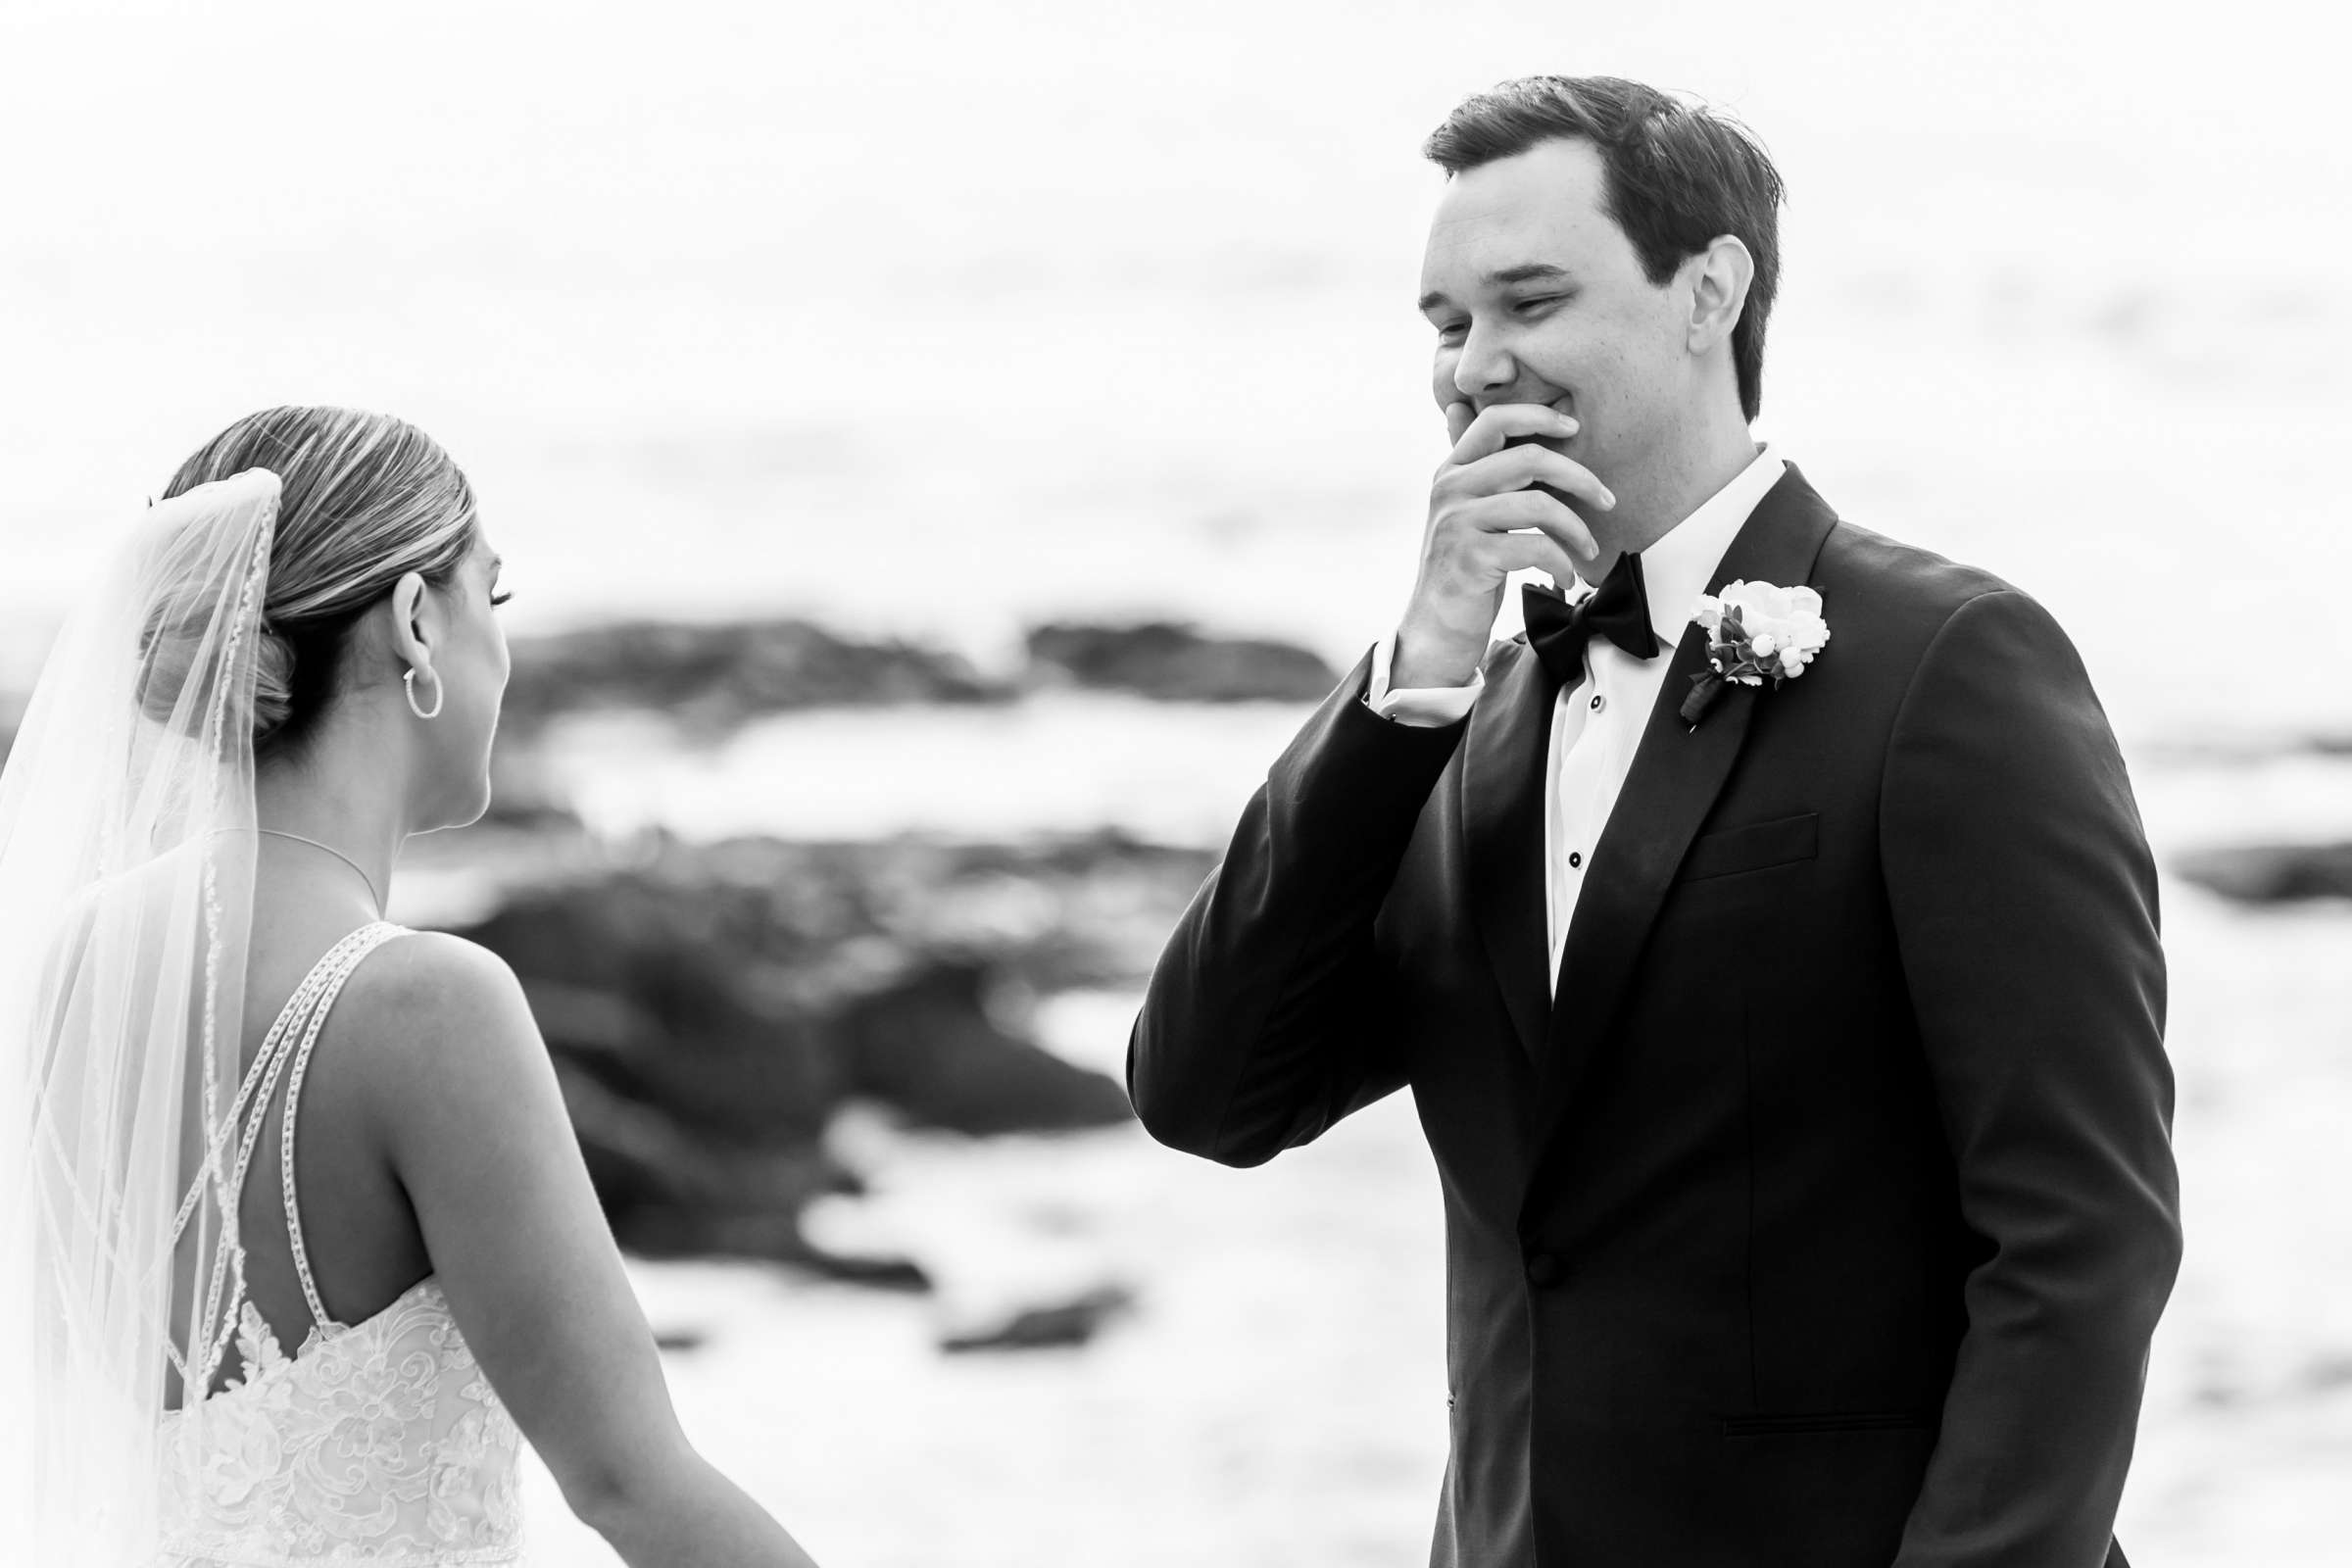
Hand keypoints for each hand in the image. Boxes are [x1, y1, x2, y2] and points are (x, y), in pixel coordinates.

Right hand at [1392, 401, 1613, 688]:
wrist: (1436, 629)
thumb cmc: (1464, 568)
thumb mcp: (1466, 511)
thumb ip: (1475, 468)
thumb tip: (1460, 408)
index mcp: (1452, 471)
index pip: (1496, 420)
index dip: (1539, 415)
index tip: (1575, 428)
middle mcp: (1450, 489)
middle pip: (1529, 457)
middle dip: (1579, 476)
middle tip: (1607, 499)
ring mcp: (1457, 523)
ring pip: (1538, 504)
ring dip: (1577, 529)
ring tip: (1588, 550)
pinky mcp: (1470, 558)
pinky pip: (1535, 547)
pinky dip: (1561, 563)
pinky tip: (1565, 578)